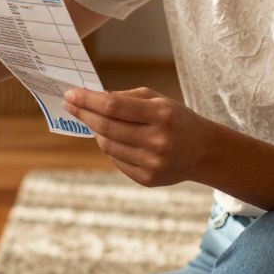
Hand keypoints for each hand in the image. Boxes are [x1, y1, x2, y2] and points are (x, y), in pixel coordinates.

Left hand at [63, 87, 213, 186]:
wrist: (203, 151)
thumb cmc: (175, 119)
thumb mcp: (157, 100)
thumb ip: (125, 97)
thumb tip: (92, 98)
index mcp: (160, 115)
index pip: (113, 106)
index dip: (88, 100)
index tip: (70, 94)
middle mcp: (157, 140)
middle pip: (106, 127)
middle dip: (84, 114)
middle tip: (70, 105)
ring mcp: (153, 163)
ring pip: (107, 146)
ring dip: (96, 132)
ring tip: (94, 121)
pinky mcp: (148, 179)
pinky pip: (116, 161)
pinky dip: (110, 148)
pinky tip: (114, 139)